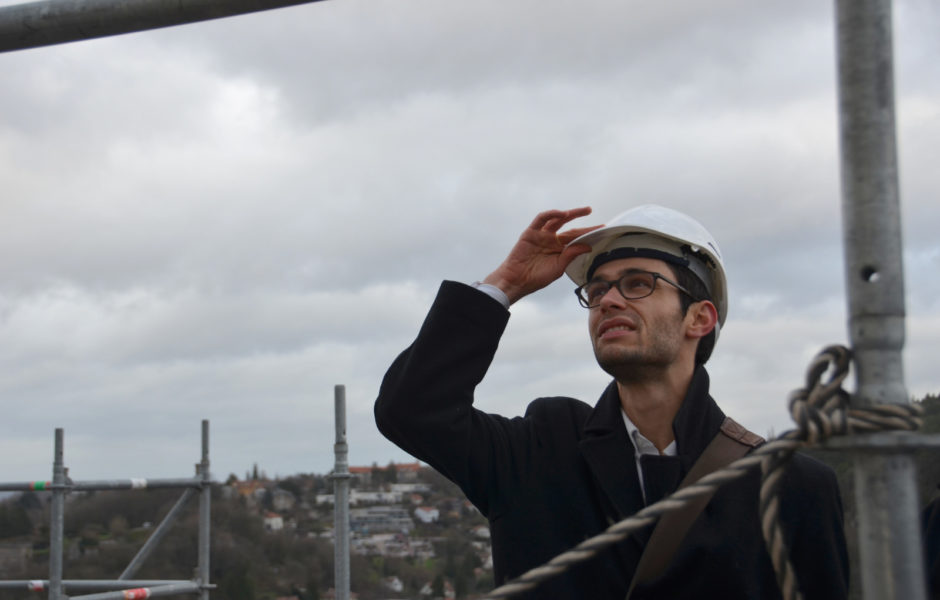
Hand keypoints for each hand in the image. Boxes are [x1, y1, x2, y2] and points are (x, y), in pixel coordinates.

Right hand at [483, 207, 601, 303]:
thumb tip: (587, 246)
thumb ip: (571, 255)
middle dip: (581, 219)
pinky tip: (562, 214)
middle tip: (590, 210)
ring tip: (581, 211)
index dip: (588, 234)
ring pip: (557, 220)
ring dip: (569, 213)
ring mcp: (541, 235)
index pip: (576, 239)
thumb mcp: (558, 268)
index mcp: (559, 250)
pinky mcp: (531, 232)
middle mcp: (551, 240)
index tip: (601, 229)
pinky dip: (551, 214)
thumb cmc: (536, 277)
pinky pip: (541, 219)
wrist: (517, 280)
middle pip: (569, 227)